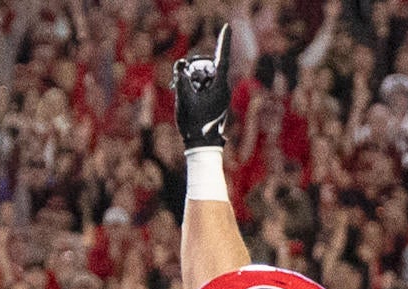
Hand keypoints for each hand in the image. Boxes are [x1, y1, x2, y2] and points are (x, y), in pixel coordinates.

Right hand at [171, 26, 230, 149]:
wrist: (201, 144)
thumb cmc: (194, 122)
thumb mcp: (184, 98)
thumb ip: (181, 79)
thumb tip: (181, 65)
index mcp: (220, 86)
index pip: (222, 58)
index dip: (223, 41)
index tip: (226, 26)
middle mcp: (222, 88)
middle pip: (207, 66)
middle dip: (194, 70)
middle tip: (182, 82)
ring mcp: (218, 94)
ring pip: (204, 76)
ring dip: (191, 80)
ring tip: (184, 94)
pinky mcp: (214, 99)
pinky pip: (203, 85)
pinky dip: (193, 86)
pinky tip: (187, 96)